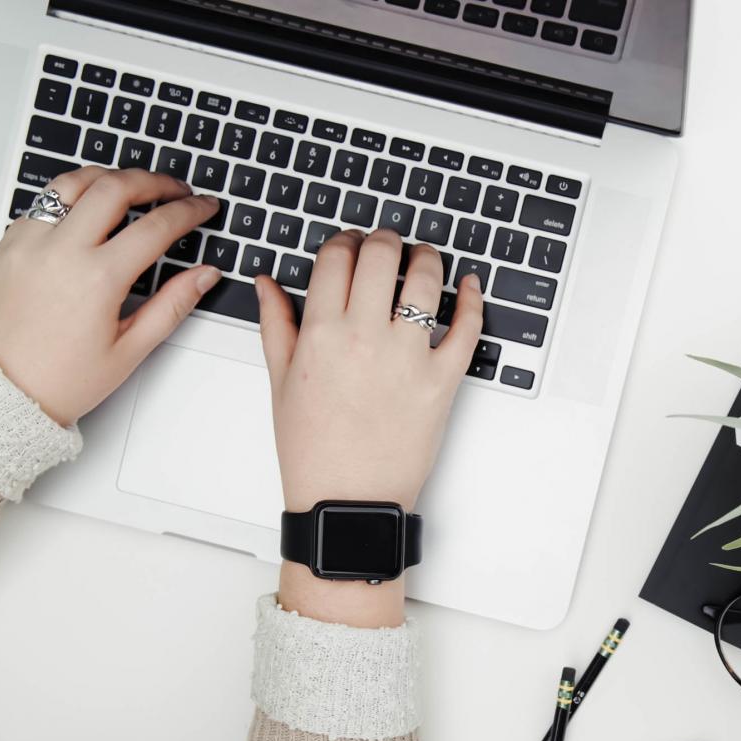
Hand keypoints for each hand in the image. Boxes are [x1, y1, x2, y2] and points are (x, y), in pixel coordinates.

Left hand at [0, 166, 221, 424]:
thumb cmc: (58, 380)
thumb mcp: (129, 350)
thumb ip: (172, 305)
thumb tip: (204, 276)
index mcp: (97, 279)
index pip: (156, 226)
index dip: (189, 211)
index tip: (203, 207)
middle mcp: (60, 251)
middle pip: (115, 187)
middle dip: (154, 181)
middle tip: (175, 189)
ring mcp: (29, 242)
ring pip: (73, 182)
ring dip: (109, 177)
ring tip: (131, 186)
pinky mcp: (7, 244)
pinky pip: (43, 203)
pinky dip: (72, 197)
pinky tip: (88, 210)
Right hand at [257, 229, 482, 625]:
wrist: (347, 501)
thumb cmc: (312, 450)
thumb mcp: (280, 383)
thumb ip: (276, 324)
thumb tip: (268, 282)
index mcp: (321, 334)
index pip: (336, 257)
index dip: (345, 240)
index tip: (350, 244)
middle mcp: (365, 338)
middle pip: (381, 255)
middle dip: (385, 239)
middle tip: (387, 244)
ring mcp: (408, 358)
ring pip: (426, 280)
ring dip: (427, 258)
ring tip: (423, 259)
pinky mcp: (443, 381)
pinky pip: (467, 328)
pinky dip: (472, 299)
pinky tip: (468, 285)